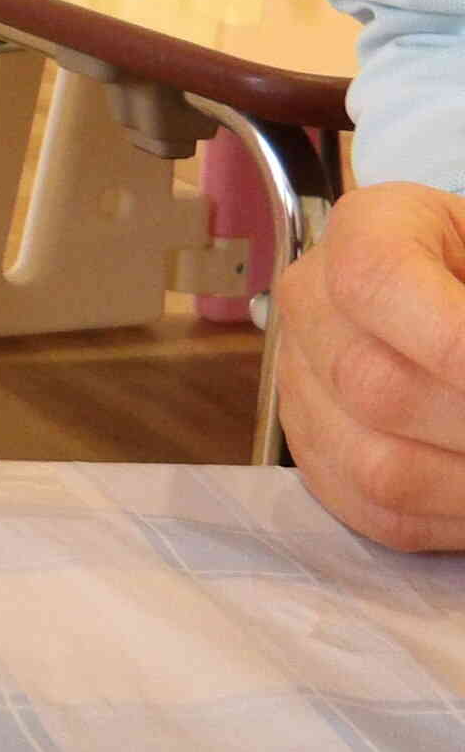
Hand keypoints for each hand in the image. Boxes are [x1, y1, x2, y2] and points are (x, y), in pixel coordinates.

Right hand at [274, 180, 464, 548]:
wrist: (461, 309)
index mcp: (364, 232)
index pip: (376, 281)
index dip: (455, 342)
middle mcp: (311, 304)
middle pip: (379, 387)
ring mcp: (302, 384)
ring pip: (378, 464)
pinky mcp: (316, 455)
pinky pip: (378, 512)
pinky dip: (458, 519)